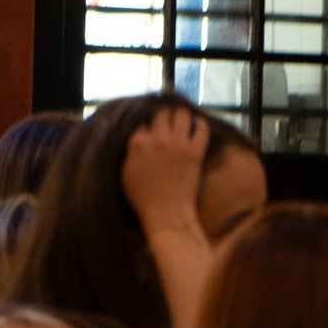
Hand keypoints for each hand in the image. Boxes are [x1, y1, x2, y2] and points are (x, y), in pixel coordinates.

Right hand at [121, 107, 209, 238]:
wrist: (167, 214)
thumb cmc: (143, 199)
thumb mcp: (126, 173)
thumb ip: (130, 151)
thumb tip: (136, 137)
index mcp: (138, 144)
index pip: (141, 121)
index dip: (145, 123)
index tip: (149, 127)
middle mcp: (158, 139)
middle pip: (162, 112)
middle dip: (163, 115)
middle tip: (165, 121)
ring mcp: (179, 144)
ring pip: (181, 114)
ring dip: (180, 115)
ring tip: (180, 120)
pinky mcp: (196, 152)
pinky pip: (202, 128)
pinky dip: (200, 124)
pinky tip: (196, 126)